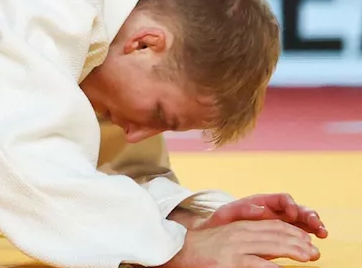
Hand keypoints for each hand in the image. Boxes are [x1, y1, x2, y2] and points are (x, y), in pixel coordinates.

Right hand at [163, 221, 319, 266]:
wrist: (175, 252)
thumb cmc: (202, 250)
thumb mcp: (227, 239)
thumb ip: (249, 240)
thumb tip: (276, 248)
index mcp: (239, 226)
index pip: (274, 225)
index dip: (294, 232)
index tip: (309, 240)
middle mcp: (239, 234)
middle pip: (277, 234)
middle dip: (300, 242)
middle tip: (315, 252)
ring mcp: (235, 248)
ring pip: (273, 246)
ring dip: (295, 252)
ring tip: (310, 258)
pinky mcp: (230, 263)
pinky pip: (259, 265)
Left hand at [203, 194, 327, 238]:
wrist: (216, 236)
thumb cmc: (220, 223)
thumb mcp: (227, 213)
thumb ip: (243, 210)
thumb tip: (261, 209)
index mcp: (264, 203)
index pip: (282, 199)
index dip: (290, 204)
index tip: (293, 213)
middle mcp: (276, 212)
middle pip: (298, 209)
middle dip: (309, 215)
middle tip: (317, 224)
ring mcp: (282, 224)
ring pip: (304, 222)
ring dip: (315, 225)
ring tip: (322, 233)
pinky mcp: (283, 237)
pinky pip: (300, 235)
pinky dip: (310, 236)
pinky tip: (317, 241)